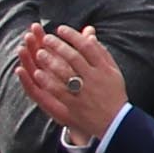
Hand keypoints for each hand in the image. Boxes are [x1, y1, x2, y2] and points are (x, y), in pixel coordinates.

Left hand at [18, 21, 128, 143]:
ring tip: (39, 53)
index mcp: (104, 68)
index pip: (87, 46)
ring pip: (64, 73)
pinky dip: (47, 81)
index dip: (72, 35)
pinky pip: (59, 91)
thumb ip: (102, 53)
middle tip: (45, 38)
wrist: (116, 123)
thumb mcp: (113, 72)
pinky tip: (37, 74)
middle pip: (73, 57)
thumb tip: (89, 35)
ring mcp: (85, 92)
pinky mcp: (76, 106)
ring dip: (50, 61)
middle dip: (58, 45)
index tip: (60, 29)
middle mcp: (95, 78)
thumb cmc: (114, 95)